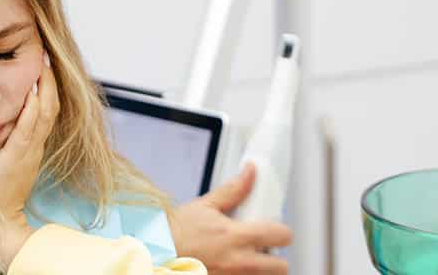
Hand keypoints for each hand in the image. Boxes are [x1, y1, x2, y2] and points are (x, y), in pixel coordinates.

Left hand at [0, 58, 58, 270]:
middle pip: (50, 107)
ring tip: (43, 64)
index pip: (45, 113)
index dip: (48, 90)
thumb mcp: (4, 165)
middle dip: (50, 81)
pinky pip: (28, 128)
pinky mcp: (16, 156)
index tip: (43, 68)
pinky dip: (32, 107)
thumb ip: (6, 148)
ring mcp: (28, 151)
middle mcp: (35, 147)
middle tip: (46, 57)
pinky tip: (31, 90)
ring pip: (44, 113)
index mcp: (32, 148)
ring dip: (45, 87)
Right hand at [171, 164, 292, 274]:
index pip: (282, 235)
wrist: (155, 254)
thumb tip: (251, 171)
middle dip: (276, 259)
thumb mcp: (205, 207)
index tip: (275, 231)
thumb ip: (234, 190)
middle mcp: (238, 262)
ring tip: (244, 262)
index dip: (281, 232)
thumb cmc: (175, 233)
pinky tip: (231, 269)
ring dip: (260, 271)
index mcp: (236, 236)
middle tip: (263, 252)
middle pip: (282, 267)